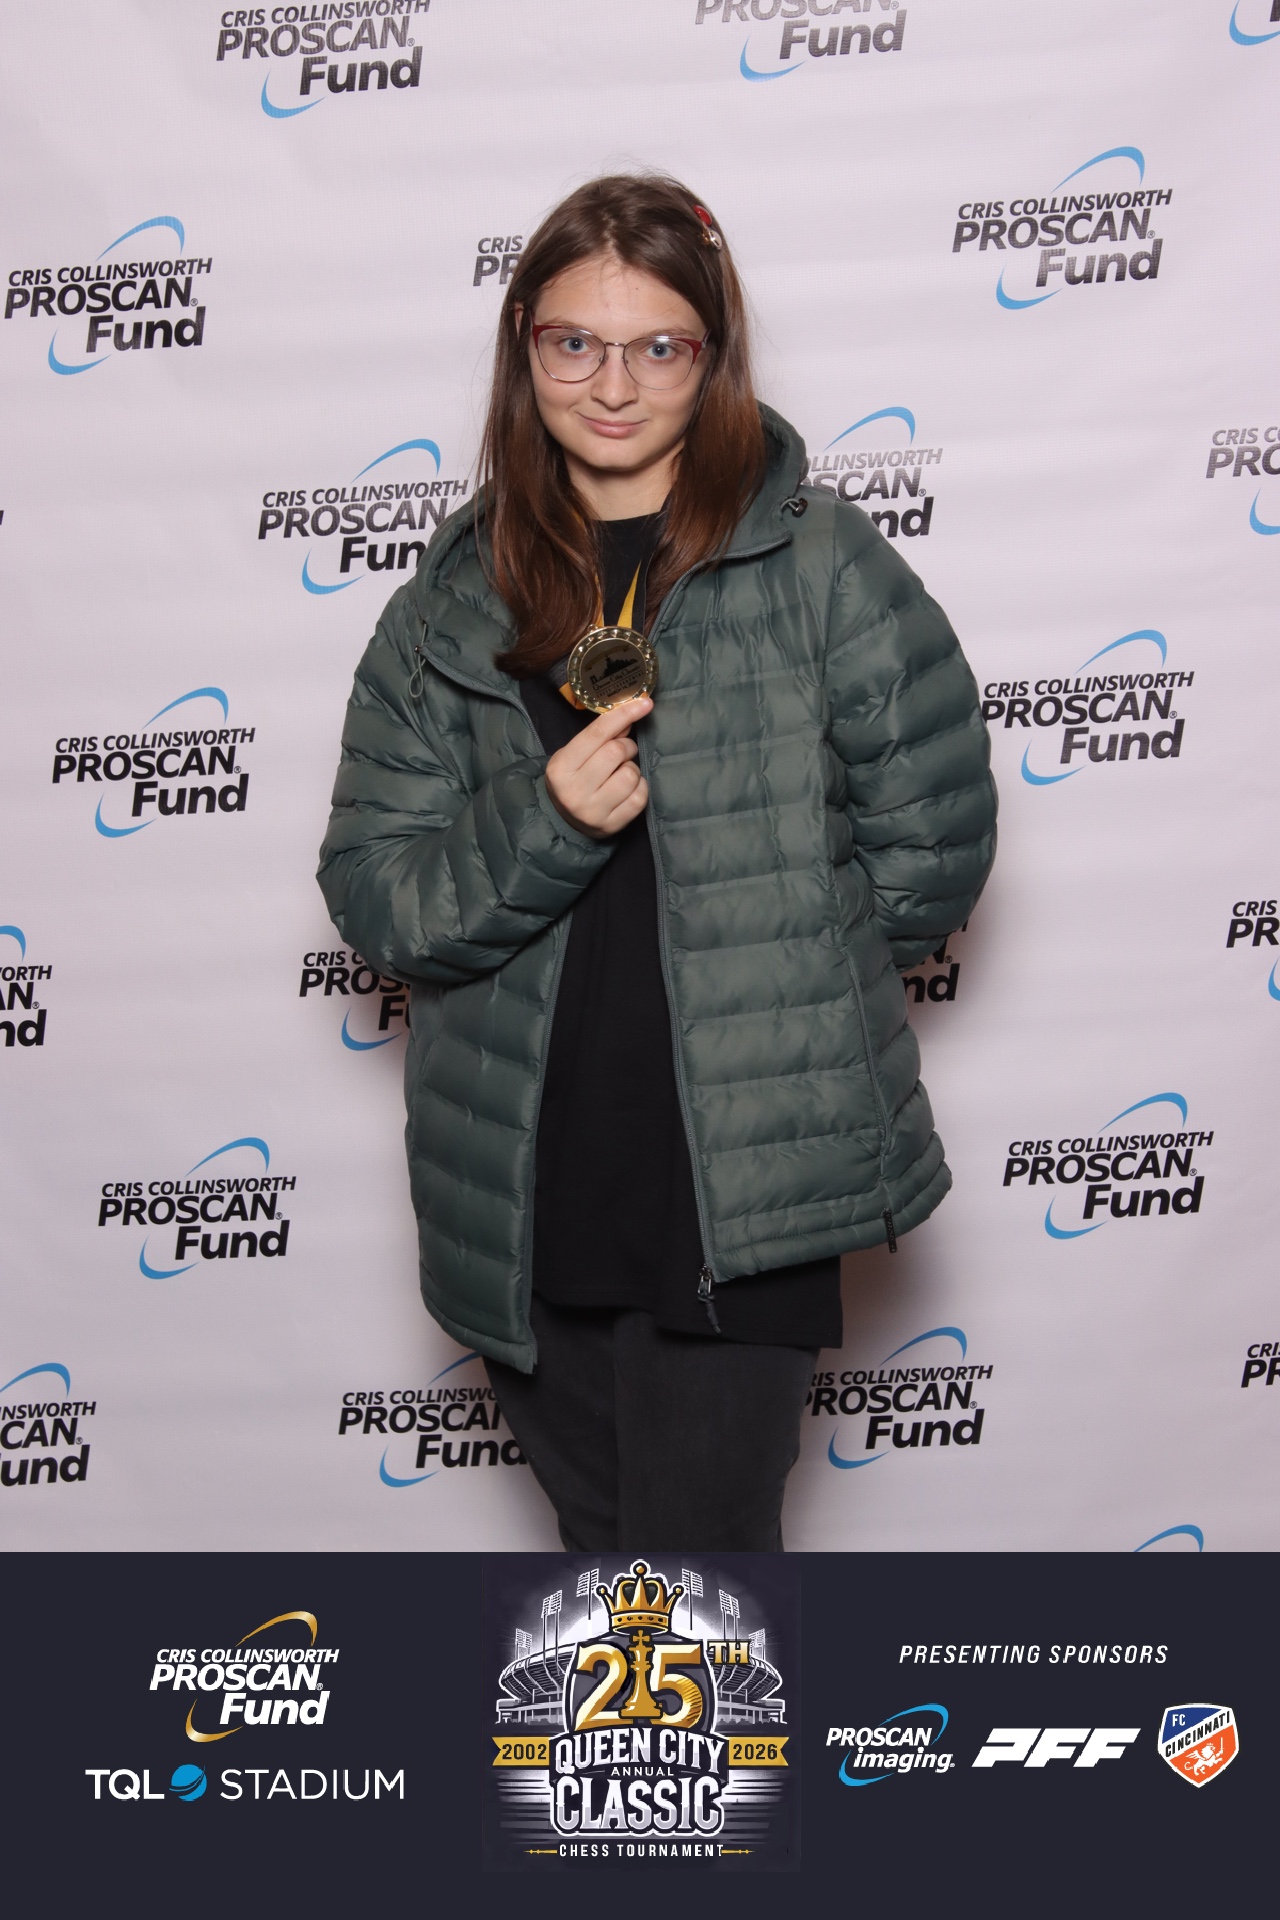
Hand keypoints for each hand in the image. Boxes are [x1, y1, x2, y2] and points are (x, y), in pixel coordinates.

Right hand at [545, 697, 651, 838]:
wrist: (562, 821)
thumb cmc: (572, 780)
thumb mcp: (575, 755)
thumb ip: (600, 736)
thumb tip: (631, 714)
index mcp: (561, 767)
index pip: (597, 733)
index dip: (623, 714)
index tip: (644, 703)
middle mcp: (574, 791)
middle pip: (616, 752)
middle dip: (626, 747)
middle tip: (622, 753)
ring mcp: (593, 811)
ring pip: (630, 775)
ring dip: (632, 769)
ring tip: (620, 774)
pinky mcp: (612, 825)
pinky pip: (640, 797)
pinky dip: (639, 787)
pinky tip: (627, 789)